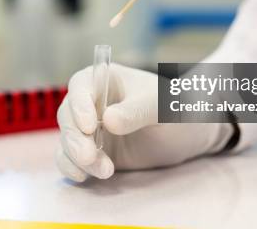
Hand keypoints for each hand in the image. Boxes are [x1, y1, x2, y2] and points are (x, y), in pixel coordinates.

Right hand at [55, 64, 232, 181]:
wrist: (188, 134)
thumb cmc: (176, 108)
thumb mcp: (162, 106)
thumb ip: (137, 111)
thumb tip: (108, 121)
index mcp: (105, 79)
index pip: (81, 85)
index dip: (79, 104)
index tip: (90, 125)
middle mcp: (91, 102)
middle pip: (68, 116)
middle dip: (75, 138)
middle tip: (89, 156)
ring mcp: (90, 128)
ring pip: (68, 140)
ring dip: (78, 157)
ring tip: (106, 171)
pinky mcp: (91, 152)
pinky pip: (70, 159)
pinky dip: (72, 168)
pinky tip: (84, 177)